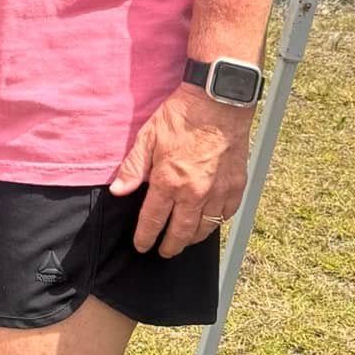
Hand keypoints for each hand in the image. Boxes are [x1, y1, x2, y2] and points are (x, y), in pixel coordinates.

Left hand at [108, 84, 253, 258]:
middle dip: (170, 246)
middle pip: (180, 233)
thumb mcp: (147, 137)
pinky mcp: (236, 186)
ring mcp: (218, 191)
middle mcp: (194, 193)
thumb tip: (118, 191)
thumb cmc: (181, 116)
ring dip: (192, 239)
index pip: (153, 221)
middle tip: (164, 252)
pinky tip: (209, 221)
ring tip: (184, 241)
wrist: (218, 102)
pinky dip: (216, 222)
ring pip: (205, 228)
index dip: (145, 237)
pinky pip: (226, 215)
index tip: (142, 246)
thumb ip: (132, 168)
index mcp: (168, 181)